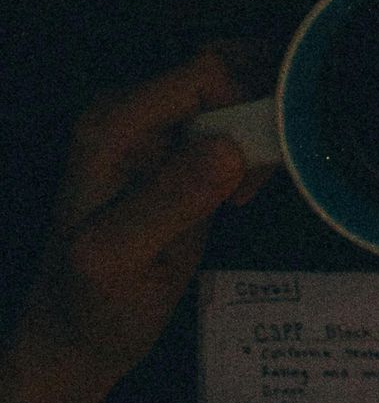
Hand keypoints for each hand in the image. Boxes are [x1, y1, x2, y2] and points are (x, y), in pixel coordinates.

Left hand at [0, 49, 267, 402]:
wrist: (79, 334)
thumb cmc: (93, 304)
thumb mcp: (121, 259)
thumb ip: (168, 202)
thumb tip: (230, 149)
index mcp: (114, 125)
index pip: (205, 73)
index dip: (252, 101)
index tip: (271, 157)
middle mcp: (131, 112)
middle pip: (223, 69)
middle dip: (263, 107)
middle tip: (275, 166)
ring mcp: (154, 130)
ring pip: (233, 90)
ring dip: (262, 130)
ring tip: (250, 191)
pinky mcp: (175, 151)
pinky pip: (230, 121)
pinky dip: (253, 148)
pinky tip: (242, 194)